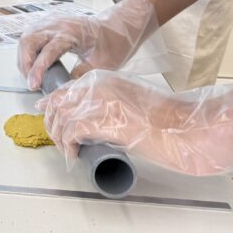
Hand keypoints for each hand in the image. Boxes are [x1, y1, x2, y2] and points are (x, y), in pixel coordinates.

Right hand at [17, 0, 158, 89]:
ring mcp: (51, 21)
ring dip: (24, 58)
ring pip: (26, 38)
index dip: (38, 69)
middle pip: (29, 41)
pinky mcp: (48, 24)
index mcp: (72, 32)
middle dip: (25, 63)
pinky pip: (30, 36)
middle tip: (32, 82)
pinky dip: (27, 51)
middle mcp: (57, 24)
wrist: (116, 27)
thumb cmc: (112, 43)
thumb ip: (81, 75)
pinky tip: (34, 64)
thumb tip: (61, 88)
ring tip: (31, 75)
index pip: (48, 50)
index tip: (34, 85)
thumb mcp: (102, 64)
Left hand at [38, 70, 232, 176]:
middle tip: (58, 141)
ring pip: (61, 118)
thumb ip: (108, 101)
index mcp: (103, 78)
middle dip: (52, 124)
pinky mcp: (102, 121)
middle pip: (58, 103)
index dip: (52, 105)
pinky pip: (71, 133)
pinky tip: (74, 154)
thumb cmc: (165, 119)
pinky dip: (68, 145)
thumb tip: (90, 117)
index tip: (47, 115)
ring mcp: (98, 102)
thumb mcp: (130, 99)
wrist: (184, 128)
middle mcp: (96, 86)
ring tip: (67, 151)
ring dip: (59, 138)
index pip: (65, 89)